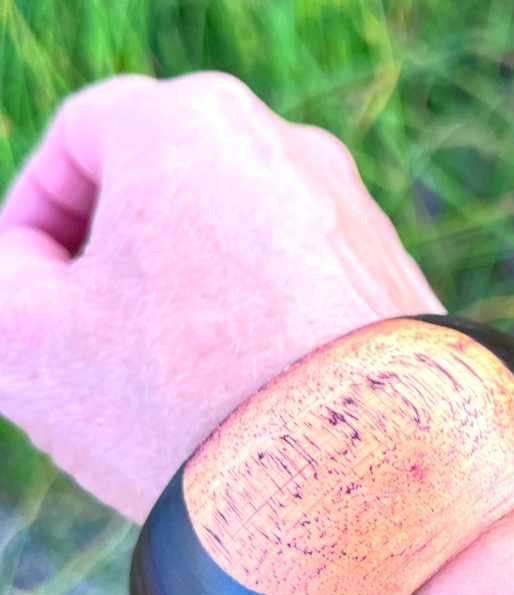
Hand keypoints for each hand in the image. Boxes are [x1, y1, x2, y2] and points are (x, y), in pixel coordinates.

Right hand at [0, 72, 441, 521]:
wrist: (364, 474)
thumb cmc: (185, 398)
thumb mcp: (24, 341)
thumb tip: (27, 267)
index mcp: (190, 120)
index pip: (79, 139)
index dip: (33, 216)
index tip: (29, 292)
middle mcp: (288, 145)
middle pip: (165, 187)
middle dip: (114, 257)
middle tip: (95, 345)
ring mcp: (354, 210)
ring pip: (237, 240)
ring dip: (190, 296)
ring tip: (176, 384)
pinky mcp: (396, 273)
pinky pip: (302, 284)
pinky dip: (262, 323)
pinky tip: (250, 394)